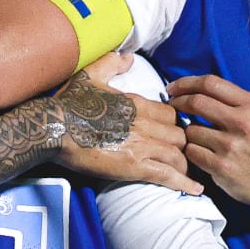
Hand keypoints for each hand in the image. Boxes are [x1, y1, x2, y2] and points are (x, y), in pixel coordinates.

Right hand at [53, 53, 201, 195]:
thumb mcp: (91, 74)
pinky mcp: (134, 166)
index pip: (172, 114)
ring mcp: (141, 145)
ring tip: (190, 174)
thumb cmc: (69, 103)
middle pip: (179, 135)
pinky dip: (184, 183)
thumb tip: (128, 58)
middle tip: (183, 155)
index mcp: (137, 103)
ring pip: (178, 154)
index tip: (174, 133)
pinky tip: (196, 190)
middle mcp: (144, 123)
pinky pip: (167, 175)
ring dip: (185, 164)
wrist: (53, 128)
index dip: (176, 124)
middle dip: (183, 145)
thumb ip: (112, 63)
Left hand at [168, 74, 249, 213]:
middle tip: (172, 106)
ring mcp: (231, 146)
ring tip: (196, 137)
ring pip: (190, 130)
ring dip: (187, 133)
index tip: (173, 88)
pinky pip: (192, 152)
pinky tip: (200, 154)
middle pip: (196, 102)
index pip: (210, 83)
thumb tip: (195, 89)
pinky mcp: (221, 167)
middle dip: (178, 102)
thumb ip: (232, 101)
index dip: (186, 83)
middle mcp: (241, 122)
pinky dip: (191, 152)